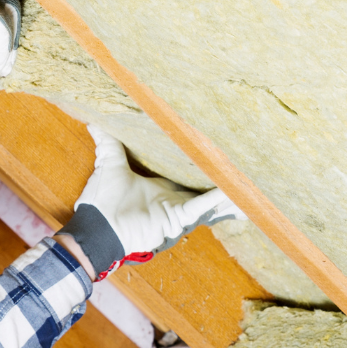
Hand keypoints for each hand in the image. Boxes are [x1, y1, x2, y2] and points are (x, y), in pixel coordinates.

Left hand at [59, 126, 242, 279]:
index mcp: (161, 186)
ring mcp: (177, 209)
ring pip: (210, 199)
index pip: (186, 173)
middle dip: (224, 182)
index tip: (216, 151)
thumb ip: (108, 142)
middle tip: (245, 168)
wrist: (98, 226)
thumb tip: (94, 121)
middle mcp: (173, 198)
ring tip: (253, 185)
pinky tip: (236, 191)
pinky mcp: (177, 217)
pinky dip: (218, 199)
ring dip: (229, 193)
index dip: (201, 164)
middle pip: (204, 188)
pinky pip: (202, 207)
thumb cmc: (102, 200)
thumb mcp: (109, 163)